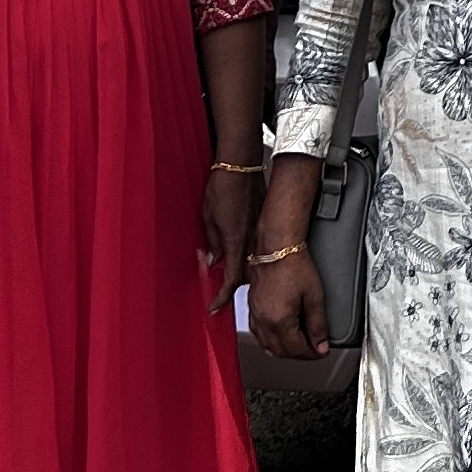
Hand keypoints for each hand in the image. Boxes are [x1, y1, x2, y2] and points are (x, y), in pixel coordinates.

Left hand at [202, 168, 258, 307]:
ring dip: (242, 268)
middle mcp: (250, 241)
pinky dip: (250, 253)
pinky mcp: (263, 224)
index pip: (230, 280)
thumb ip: (213, 243)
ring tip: (231, 267)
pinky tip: (243, 247)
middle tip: (220, 286)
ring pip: (254, 263)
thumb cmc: (224, 185)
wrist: (241, 165)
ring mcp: (259, 233)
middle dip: (233, 283)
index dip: (222, 297)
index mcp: (235, 241)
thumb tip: (213, 260)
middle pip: (246, 275)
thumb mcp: (208, 217)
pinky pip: (259, 247)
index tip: (216, 306)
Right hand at [248, 159, 331, 356]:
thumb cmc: (294, 265)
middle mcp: (263, 320)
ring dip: (282, 349)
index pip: (296, 349)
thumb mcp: (315, 296)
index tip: (320, 351)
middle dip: (298, 354)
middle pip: (280, 350)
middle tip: (312, 348)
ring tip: (298, 344)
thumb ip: (318, 324)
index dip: (311, 353)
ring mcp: (255, 313)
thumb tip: (321, 345)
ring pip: (266, 344)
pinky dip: (268, 339)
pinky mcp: (251, 305)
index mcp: (279, 320)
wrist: (277, 246)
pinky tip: (277, 334)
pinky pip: (257, 332)